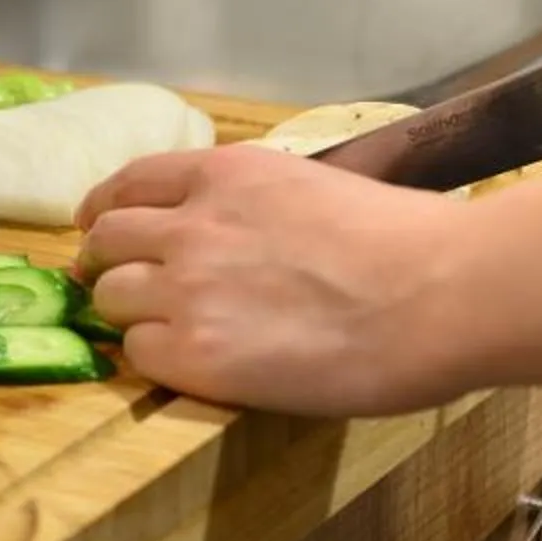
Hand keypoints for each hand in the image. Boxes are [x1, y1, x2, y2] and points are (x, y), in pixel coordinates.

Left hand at [73, 146, 463, 415]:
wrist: (441, 294)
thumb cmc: (410, 243)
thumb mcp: (317, 188)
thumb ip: (260, 208)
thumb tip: (249, 236)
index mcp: (228, 174)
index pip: (131, 182)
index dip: (108, 210)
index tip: (101, 228)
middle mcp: (193, 222)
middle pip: (107, 241)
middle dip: (110, 265)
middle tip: (126, 291)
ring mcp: (188, 288)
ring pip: (111, 298)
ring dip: (133, 315)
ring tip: (171, 335)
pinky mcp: (196, 354)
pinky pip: (138, 354)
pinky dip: (157, 361)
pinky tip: (198, 366)